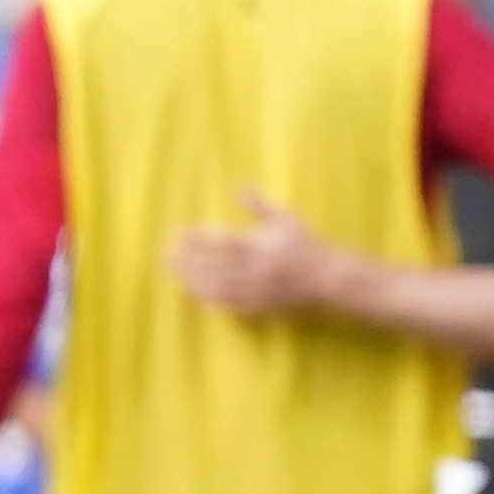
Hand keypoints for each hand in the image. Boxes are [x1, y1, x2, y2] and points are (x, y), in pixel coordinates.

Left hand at [168, 195, 351, 319]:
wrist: (328, 279)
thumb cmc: (305, 244)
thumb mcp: (285, 219)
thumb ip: (258, 204)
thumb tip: (237, 186)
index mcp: (262, 247)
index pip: (223, 242)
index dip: (198, 238)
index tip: (179, 232)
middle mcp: (257, 271)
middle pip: (214, 268)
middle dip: (187, 262)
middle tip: (165, 255)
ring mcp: (258, 292)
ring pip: (217, 289)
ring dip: (193, 281)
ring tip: (174, 274)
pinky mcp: (260, 307)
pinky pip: (229, 306)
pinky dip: (209, 300)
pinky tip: (193, 294)